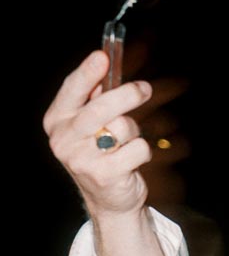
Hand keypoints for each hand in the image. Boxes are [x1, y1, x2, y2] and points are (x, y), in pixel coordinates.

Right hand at [43, 51, 153, 220]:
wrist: (108, 199)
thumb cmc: (101, 152)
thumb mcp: (90, 125)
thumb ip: (94, 97)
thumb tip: (106, 62)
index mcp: (57, 121)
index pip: (71, 91)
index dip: (87, 73)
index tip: (102, 57)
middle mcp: (63, 140)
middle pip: (100, 108)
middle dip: (127, 94)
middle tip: (144, 88)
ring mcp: (81, 160)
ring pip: (122, 127)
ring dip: (134, 131)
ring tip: (127, 142)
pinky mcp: (104, 175)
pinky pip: (137, 148)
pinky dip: (142, 151)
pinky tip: (132, 160)